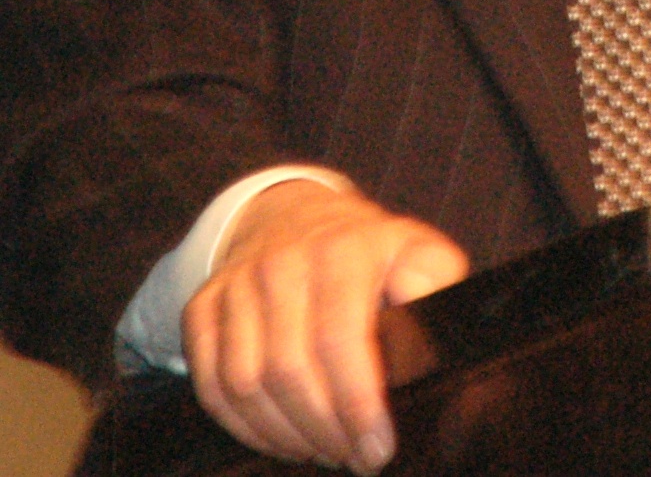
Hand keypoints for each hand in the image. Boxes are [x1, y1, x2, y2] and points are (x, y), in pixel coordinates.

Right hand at [183, 180, 467, 472]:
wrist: (292, 213)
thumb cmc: (364, 250)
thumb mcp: (414, 250)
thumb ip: (433, 278)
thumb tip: (430, 311)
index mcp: (342, 248)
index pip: (340, 338)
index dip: (358, 404)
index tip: (377, 449)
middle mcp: (282, 261)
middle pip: (289, 370)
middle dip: (324, 430)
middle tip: (352, 456)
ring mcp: (237, 283)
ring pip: (246, 383)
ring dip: (285, 434)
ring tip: (321, 447)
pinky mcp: (202, 305)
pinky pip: (211, 384)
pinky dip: (243, 425)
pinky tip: (279, 434)